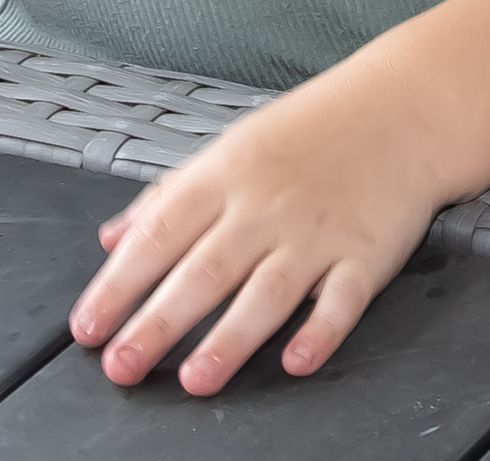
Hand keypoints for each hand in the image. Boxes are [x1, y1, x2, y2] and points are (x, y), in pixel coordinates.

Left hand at [70, 71, 447, 395]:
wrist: (401, 109)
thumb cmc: (310, 132)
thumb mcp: (229, 147)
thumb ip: (167, 197)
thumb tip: (111, 239)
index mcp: (225, 176)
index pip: (159, 233)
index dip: (119, 283)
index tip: (88, 326)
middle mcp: (266, 207)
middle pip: (205, 271)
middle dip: (158, 323)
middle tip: (122, 366)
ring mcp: (318, 233)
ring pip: (268, 293)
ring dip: (230, 339)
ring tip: (195, 379)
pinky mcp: (365, 255)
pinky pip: (341, 299)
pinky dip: (320, 331)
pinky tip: (296, 361)